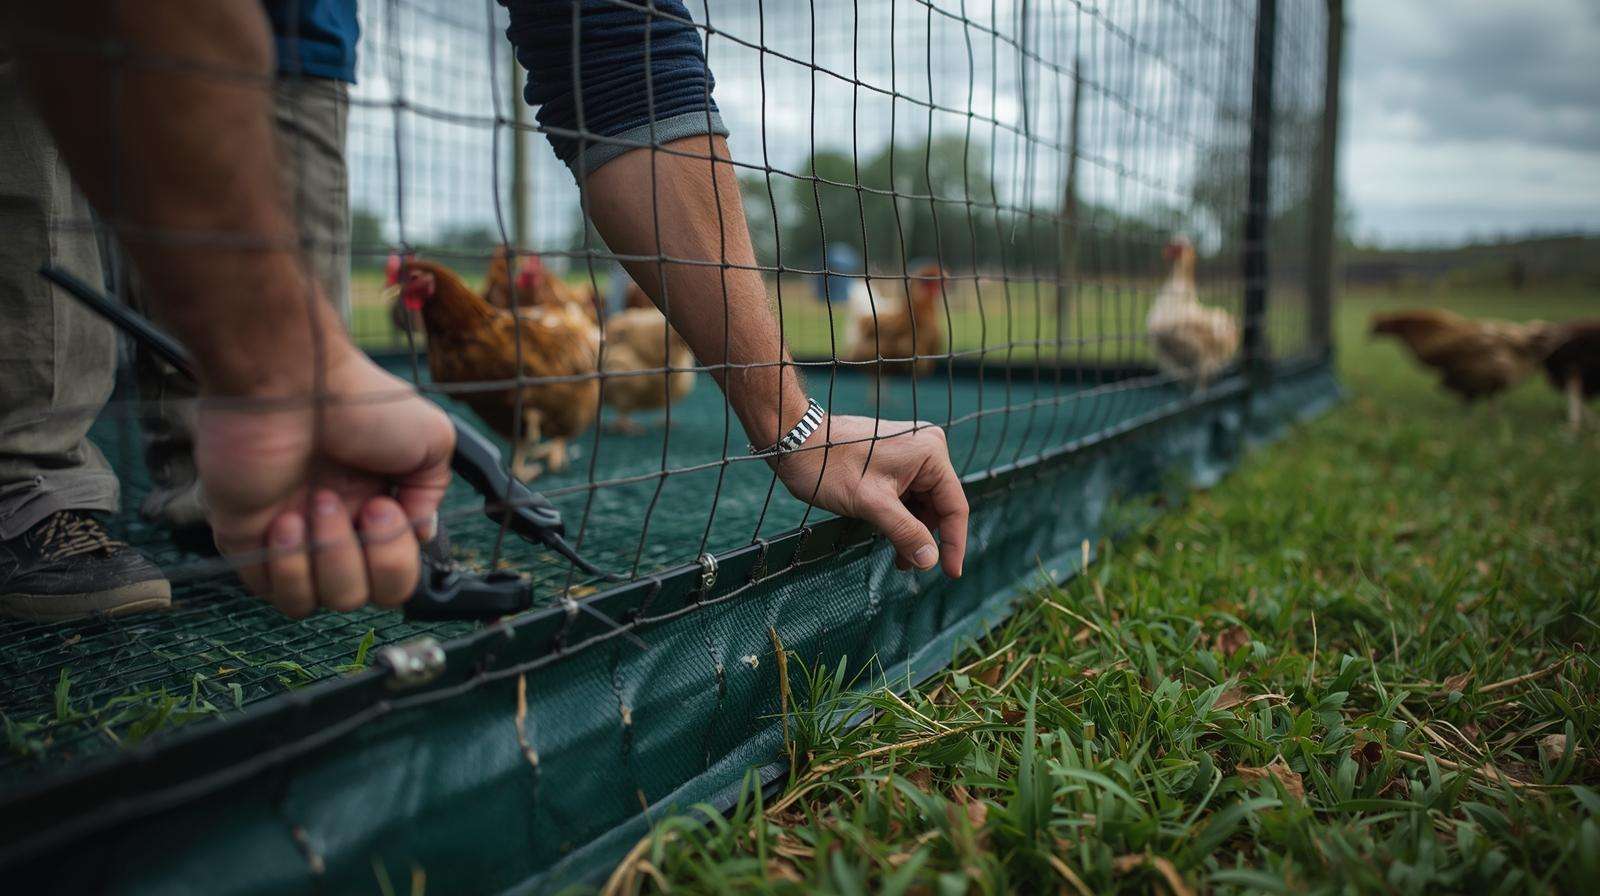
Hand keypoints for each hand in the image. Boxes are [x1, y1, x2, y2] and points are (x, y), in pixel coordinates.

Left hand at [194, 347, 454, 616]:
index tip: (386, 507)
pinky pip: (267, 592)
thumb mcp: (432, 438)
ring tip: (314, 503)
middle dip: (365, 560)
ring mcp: (289, 538)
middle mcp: (335, 531)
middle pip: (361, 599)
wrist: (292, 380)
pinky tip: (283, 517)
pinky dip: (284, 564)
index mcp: (376, 511)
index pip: (395, 578)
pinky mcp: (245, 540)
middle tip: (352, 504)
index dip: (396, 558)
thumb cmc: (358, 401)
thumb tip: (419, 532)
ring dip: (325, 558)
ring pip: (316, 603)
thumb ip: (434, 492)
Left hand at [775, 414, 967, 576]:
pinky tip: (888, 535)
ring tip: (896, 557)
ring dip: (911, 529)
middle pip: (939, 505)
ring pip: (922, 502)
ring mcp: (910, 451)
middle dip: (926, 537)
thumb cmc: (829, 466)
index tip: (951, 573)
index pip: (954, 506)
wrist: (794, 440)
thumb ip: (905, 532)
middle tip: (908, 566)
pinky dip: (900, 516)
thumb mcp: (871, 504)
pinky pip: (907, 493)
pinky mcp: (894, 457)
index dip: (954, 543)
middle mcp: (926, 447)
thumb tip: (930, 561)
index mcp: (930, 453)